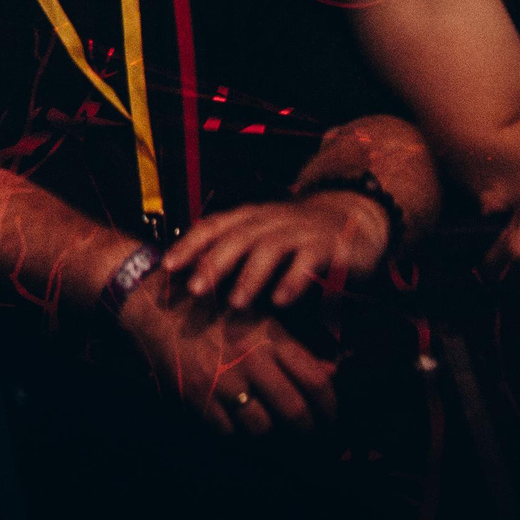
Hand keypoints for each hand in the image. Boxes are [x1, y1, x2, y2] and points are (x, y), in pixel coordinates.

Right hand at [118, 273, 338, 435]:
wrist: (155, 302)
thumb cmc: (213, 304)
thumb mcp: (258, 312)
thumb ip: (295, 342)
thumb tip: (332, 372)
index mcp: (269, 337)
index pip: (316, 382)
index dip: (331, 408)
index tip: (331, 418)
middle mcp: (249, 360)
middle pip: (294, 411)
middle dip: (309, 431)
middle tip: (312, 437)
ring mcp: (221, 380)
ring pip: (262, 428)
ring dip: (273, 436)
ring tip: (277, 433)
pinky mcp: (196, 395)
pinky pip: (228, 432)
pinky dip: (239, 434)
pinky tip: (242, 426)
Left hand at [163, 192, 389, 310]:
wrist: (352, 218)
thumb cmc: (295, 234)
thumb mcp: (261, 237)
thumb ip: (233, 253)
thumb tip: (190, 279)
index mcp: (250, 217)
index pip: (213, 225)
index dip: (189, 244)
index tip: (167, 266)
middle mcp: (271, 220)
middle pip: (238, 237)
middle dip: (214, 262)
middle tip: (195, 289)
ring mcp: (300, 231)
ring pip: (270, 248)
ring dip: (251, 276)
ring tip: (236, 302)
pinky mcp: (328, 246)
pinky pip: (308, 262)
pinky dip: (294, 280)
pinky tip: (281, 301)